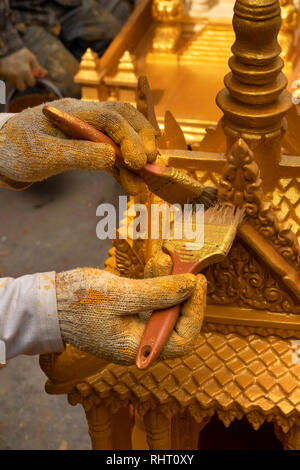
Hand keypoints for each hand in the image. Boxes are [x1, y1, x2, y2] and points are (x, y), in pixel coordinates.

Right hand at [0, 48, 46, 90]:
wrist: (5, 49)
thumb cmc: (20, 53)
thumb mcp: (31, 58)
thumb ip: (38, 67)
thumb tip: (45, 73)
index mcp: (25, 71)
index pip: (31, 83)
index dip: (32, 80)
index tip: (30, 75)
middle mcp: (17, 75)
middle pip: (22, 88)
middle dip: (23, 84)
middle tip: (23, 77)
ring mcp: (9, 76)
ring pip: (15, 86)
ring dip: (16, 83)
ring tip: (16, 75)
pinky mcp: (4, 76)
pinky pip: (9, 82)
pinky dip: (11, 80)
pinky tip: (11, 74)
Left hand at [0, 98, 157, 190]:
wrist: (3, 155)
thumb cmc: (18, 150)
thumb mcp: (43, 154)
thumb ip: (77, 154)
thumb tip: (110, 157)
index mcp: (73, 111)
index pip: (110, 117)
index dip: (128, 137)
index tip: (138, 161)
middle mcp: (86, 117)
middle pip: (124, 118)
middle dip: (141, 138)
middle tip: (151, 163)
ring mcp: (89, 132)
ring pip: (122, 137)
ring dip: (136, 157)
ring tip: (146, 180)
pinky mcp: (88, 148)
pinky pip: (111, 156)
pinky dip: (124, 170)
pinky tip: (132, 185)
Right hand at [56, 268, 205, 364]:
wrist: (47, 301)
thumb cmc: (78, 301)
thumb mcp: (121, 295)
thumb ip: (159, 293)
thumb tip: (191, 286)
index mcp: (137, 349)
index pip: (182, 339)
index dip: (195, 312)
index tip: (197, 283)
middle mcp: (138, 343)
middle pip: (176, 322)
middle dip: (182, 294)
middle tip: (186, 269)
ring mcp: (133, 329)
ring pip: (164, 308)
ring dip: (168, 284)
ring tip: (165, 260)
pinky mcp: (127, 314)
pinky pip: (150, 301)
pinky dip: (155, 283)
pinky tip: (155, 265)